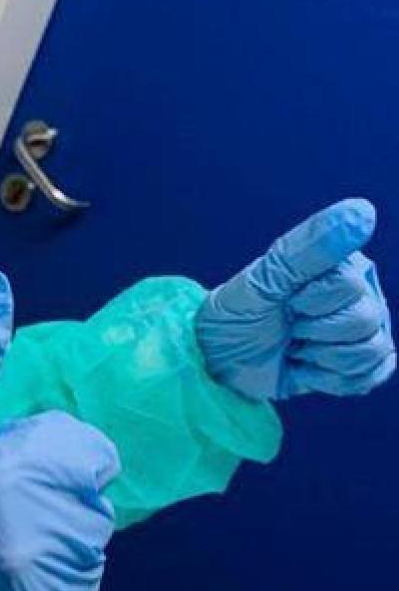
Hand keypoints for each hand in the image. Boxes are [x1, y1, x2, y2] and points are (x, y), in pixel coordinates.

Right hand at [0, 266, 119, 590]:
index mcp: (27, 473)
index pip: (90, 450)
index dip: (42, 448)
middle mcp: (53, 532)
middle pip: (88, 495)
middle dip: (46, 491)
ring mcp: (51, 583)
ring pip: (83, 542)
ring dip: (47, 536)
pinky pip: (69, 586)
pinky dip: (41, 577)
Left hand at [197, 198, 395, 399]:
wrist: (218, 360)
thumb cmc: (235, 315)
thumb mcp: (259, 281)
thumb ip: (307, 248)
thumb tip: (361, 210)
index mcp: (337, 266)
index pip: (349, 287)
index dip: (310, 303)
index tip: (284, 302)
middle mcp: (359, 294)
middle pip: (365, 320)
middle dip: (315, 333)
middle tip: (287, 327)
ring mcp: (363, 329)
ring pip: (372, 349)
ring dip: (322, 358)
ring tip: (295, 347)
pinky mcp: (359, 363)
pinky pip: (369, 376)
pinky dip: (330, 380)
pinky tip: (306, 368)